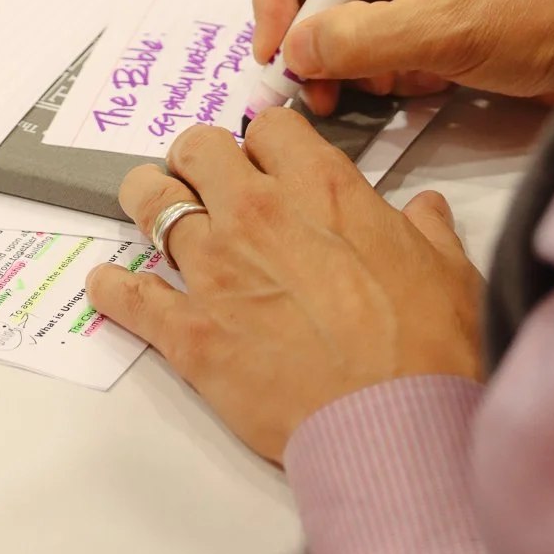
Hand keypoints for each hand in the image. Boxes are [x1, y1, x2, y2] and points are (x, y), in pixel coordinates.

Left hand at [87, 113, 483, 463]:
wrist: (395, 427)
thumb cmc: (425, 350)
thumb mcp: (446, 270)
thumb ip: (426, 228)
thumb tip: (424, 211)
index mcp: (320, 188)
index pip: (267, 126)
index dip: (264, 140)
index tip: (264, 155)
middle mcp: (258, 214)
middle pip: (197, 147)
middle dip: (198, 157)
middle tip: (203, 175)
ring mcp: (216, 271)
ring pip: (152, 203)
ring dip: (146, 199)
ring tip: (147, 202)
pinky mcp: (190, 332)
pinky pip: (129, 296)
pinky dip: (112, 288)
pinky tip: (107, 283)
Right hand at [255, 0, 553, 115]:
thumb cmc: (547, 15)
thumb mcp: (449, 27)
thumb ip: (363, 38)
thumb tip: (295, 50)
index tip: (273, 46)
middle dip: (309, 31)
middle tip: (306, 88)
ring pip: (346, 12)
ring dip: (344, 56)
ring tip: (355, 94)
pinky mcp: (437, 12)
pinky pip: (380, 37)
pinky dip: (381, 67)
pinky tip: (411, 86)